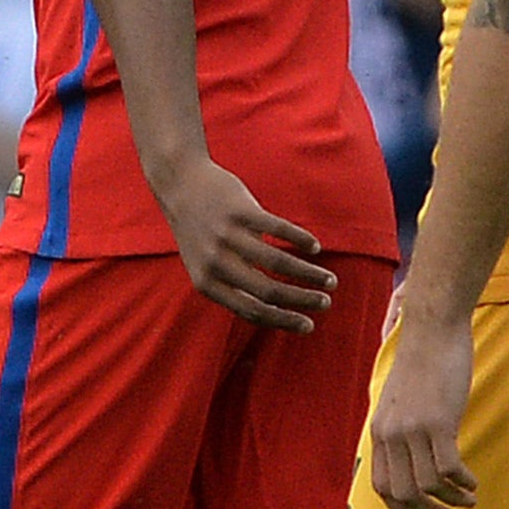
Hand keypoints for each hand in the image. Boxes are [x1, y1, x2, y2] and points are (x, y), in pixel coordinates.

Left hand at [154, 156, 337, 328]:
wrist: (179, 183)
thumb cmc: (199, 230)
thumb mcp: (205, 265)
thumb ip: (233, 286)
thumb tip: (277, 310)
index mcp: (206, 283)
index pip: (251, 311)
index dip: (284, 321)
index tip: (309, 325)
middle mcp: (215, 262)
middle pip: (268, 291)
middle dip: (302, 301)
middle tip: (326, 303)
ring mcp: (227, 235)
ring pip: (278, 263)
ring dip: (310, 274)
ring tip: (330, 279)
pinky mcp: (239, 210)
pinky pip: (279, 229)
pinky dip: (301, 239)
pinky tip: (314, 247)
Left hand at [368, 313, 479, 508]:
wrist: (432, 329)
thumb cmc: (422, 363)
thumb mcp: (400, 401)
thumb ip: (401, 430)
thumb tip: (413, 463)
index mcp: (380, 430)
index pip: (382, 485)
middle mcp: (391, 433)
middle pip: (402, 493)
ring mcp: (413, 428)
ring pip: (428, 486)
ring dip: (453, 500)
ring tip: (469, 498)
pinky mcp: (438, 421)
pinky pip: (449, 469)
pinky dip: (464, 483)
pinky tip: (472, 481)